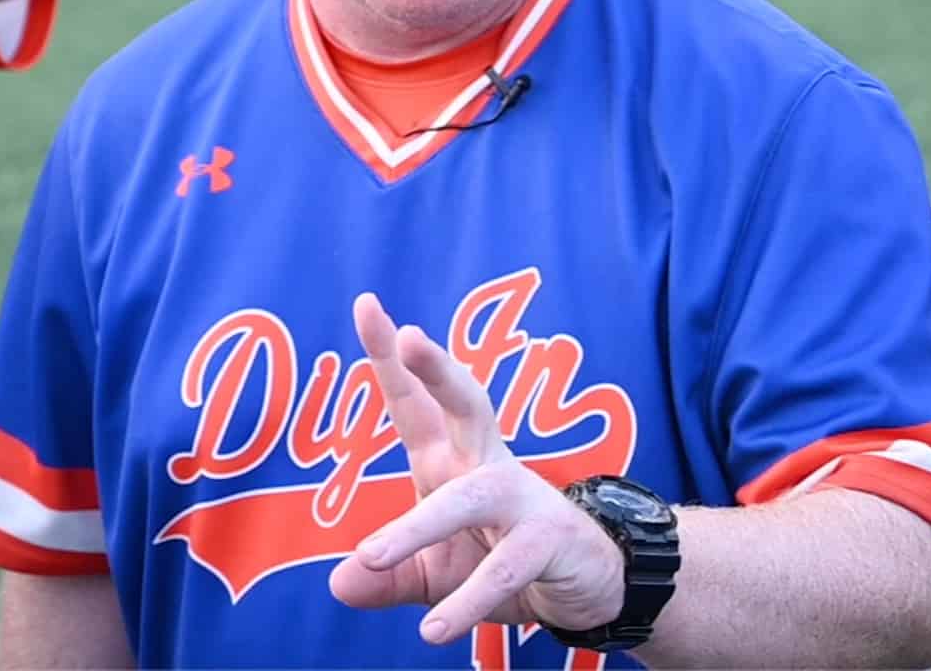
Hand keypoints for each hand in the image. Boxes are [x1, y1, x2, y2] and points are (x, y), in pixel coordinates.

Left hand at [328, 294, 624, 644]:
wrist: (589, 586)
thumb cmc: (502, 559)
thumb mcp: (436, 570)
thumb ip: (391, 574)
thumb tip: (341, 581)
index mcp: (451, 457)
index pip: (414, 401)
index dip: (390, 355)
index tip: (366, 302)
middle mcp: (485, 464)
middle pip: (465, 403)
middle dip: (438, 368)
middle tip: (412, 335)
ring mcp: (520, 498)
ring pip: (469, 499)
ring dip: (420, 524)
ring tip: (376, 553)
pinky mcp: (547, 540)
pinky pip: (502, 569)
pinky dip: (466, 601)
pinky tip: (434, 629)